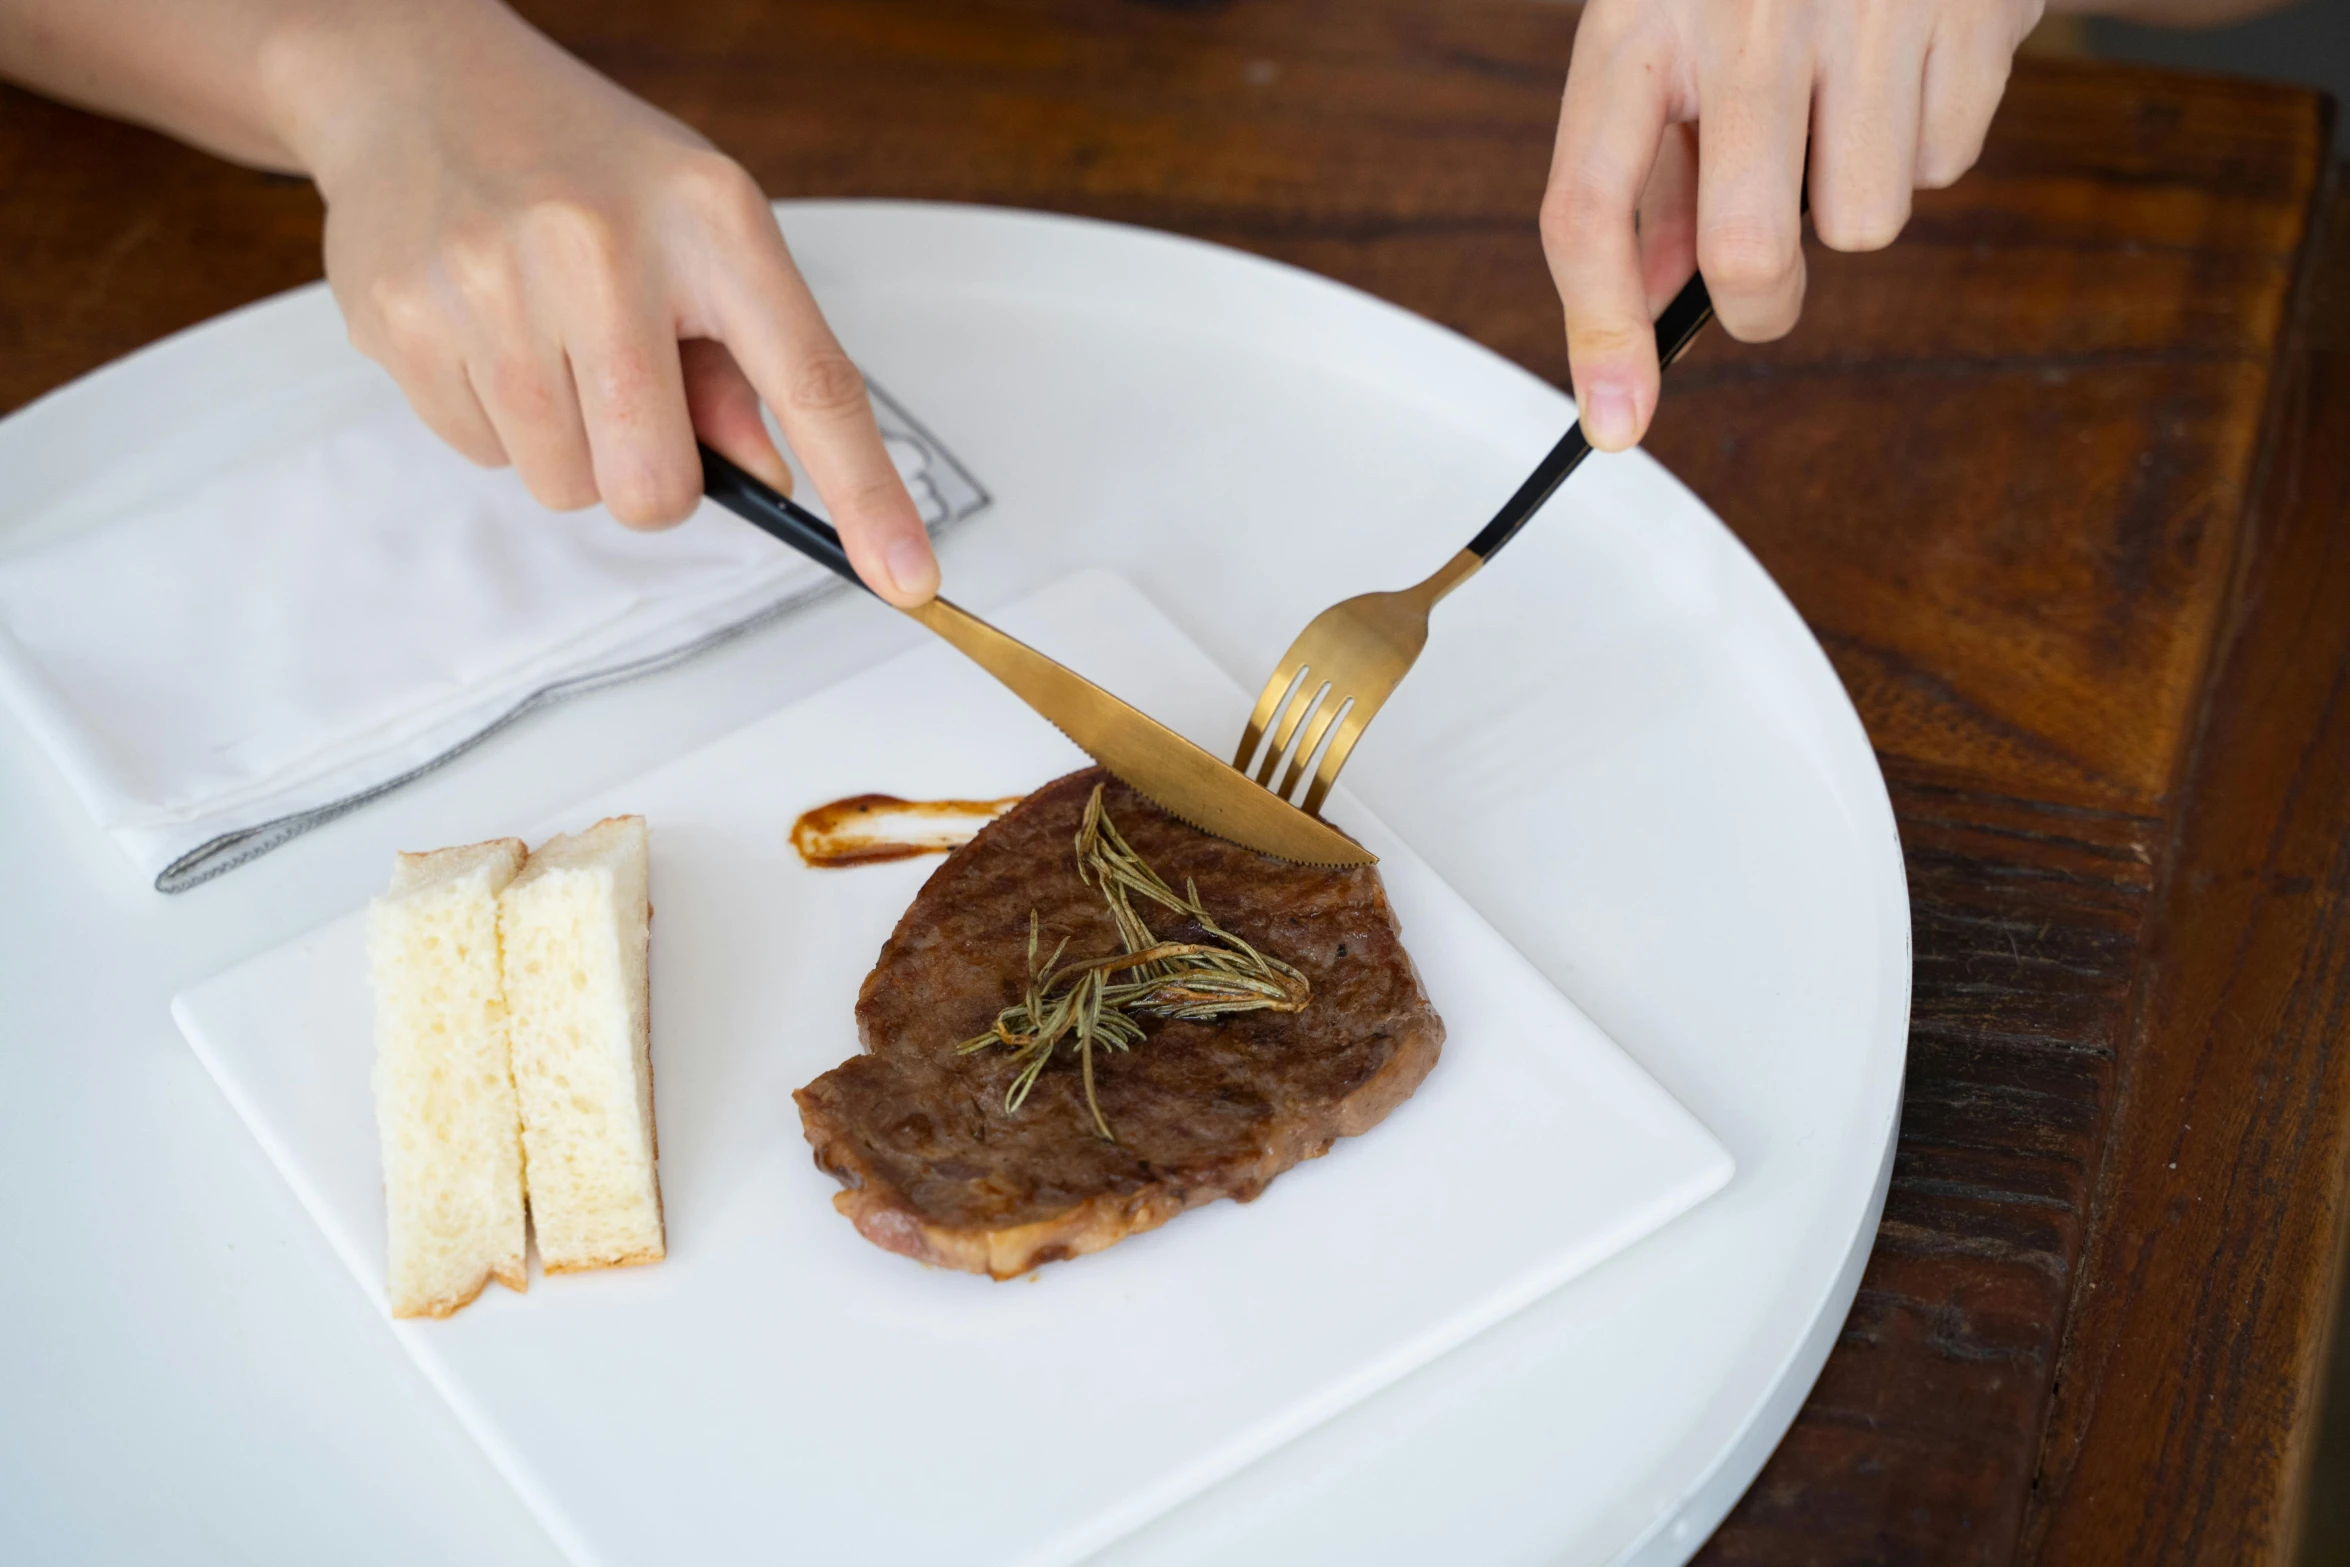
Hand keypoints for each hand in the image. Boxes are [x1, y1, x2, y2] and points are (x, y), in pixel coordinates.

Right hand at [278, 2, 937, 602]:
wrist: (419, 80)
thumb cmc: (588, 168)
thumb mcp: (700, 230)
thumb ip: (746, 364)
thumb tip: (774, 484)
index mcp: (711, 221)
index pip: (812, 385)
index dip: (866, 499)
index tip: (909, 581)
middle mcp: (600, 247)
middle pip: (656, 485)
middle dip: (653, 477)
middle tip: (632, 397)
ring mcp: (490, 282)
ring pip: (563, 485)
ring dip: (569, 445)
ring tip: (549, 341)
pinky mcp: (402, 318)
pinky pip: (481, 455)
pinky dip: (495, 420)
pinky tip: (488, 329)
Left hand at [1541, 0, 2042, 451]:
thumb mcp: (1673, 27)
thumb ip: (1656, 166)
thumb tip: (1656, 309)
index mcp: (1639, 17)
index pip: (1586, 208)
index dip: (1597, 333)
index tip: (1617, 423)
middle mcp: (1743, 12)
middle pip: (1750, 255)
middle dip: (1762, 301)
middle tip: (1767, 279)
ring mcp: (1864, 9)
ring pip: (1864, 225)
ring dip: (1856, 195)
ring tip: (1849, 98)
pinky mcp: (1969, 9)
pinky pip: (1948, 160)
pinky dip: (1930, 136)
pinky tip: (1911, 57)